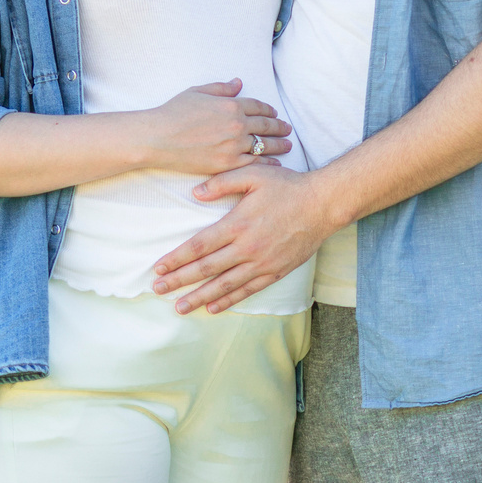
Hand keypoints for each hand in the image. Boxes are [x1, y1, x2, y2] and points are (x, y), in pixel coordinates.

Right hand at [144, 80, 293, 175]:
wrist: (158, 138)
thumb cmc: (174, 112)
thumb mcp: (197, 92)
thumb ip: (221, 88)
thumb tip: (238, 83)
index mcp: (231, 105)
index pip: (258, 106)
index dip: (269, 109)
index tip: (275, 113)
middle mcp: (237, 124)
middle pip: (266, 125)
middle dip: (279, 127)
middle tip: (288, 129)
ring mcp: (234, 145)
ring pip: (264, 145)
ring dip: (279, 145)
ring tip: (288, 145)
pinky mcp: (228, 163)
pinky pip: (254, 163)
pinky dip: (268, 163)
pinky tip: (275, 163)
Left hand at [153, 166, 336, 313]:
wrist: (323, 204)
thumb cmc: (287, 186)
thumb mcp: (253, 174)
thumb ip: (222, 182)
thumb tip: (194, 192)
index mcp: (238, 224)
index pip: (199, 246)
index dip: (177, 258)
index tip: (158, 267)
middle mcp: (247, 247)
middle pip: (206, 269)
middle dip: (179, 280)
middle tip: (158, 289)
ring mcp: (261, 263)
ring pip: (224, 285)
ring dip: (200, 297)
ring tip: (180, 307)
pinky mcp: (275, 271)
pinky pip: (248, 290)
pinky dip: (229, 300)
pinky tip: (213, 308)